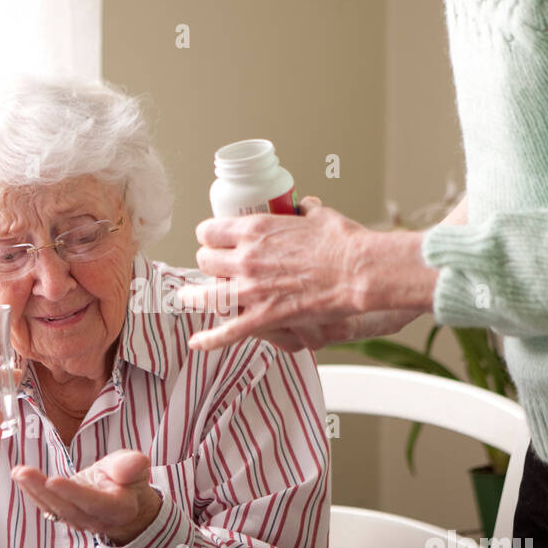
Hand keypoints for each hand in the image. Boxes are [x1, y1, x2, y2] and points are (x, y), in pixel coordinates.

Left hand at [11, 449, 162, 545]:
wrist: (127, 503)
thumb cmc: (129, 480)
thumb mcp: (137, 467)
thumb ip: (132, 466)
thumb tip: (134, 463)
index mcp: (118, 508)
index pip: (92, 502)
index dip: (72, 493)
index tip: (52, 480)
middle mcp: (96, 520)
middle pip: (67, 508)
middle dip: (42, 490)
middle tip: (23, 472)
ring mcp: (79, 521)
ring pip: (54, 509)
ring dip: (33, 491)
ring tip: (18, 472)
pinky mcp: (66, 516)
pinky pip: (48, 507)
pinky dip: (32, 493)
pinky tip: (20, 478)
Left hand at [178, 195, 435, 350]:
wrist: (359, 272)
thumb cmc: (343, 243)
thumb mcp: (319, 216)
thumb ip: (304, 210)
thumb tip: (304, 205)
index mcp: (254, 230)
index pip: (209, 231)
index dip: (209, 236)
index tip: (213, 240)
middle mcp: (245, 258)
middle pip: (205, 261)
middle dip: (208, 263)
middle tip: (213, 267)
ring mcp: (252, 290)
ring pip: (206, 294)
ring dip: (195, 295)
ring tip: (189, 297)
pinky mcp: (264, 317)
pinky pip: (228, 332)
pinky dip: (209, 340)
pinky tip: (196, 342)